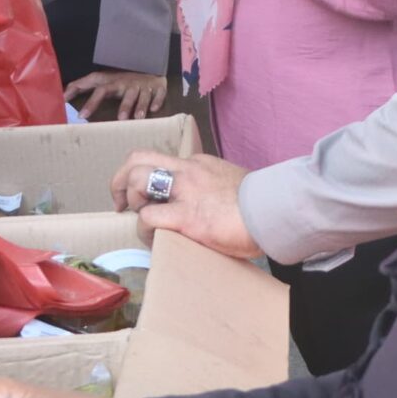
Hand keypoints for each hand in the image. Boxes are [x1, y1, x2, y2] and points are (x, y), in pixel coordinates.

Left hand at [62, 66, 168, 120]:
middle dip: (103, 103)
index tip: (76, 111)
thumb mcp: (104, 81)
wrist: (151, 69)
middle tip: (99, 117)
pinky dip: (156, 101)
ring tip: (135, 118)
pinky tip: (154, 110)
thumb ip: (83, 86)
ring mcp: (141, 86)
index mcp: (111, 82)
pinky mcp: (157, 88)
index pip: (96, 88)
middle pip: (112, 91)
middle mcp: (125, 83)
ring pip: (138, 95)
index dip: (86, 99)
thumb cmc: (122, 81)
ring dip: (136, 106)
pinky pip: (157, 95)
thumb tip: (63, 95)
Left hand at [111, 151, 259, 259]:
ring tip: (141, 220)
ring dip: (130, 200)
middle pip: (137, 159)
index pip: (160, 160)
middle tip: (120, 203)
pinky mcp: (187, 217)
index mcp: (198, 164)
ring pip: (137, 179)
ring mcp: (186, 192)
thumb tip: (208, 205)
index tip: (141, 194)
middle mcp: (187, 171)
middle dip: (120, 181)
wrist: (276, 210)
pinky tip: (152, 238)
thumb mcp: (232, 183)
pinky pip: (148, 217)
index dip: (141, 174)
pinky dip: (143, 229)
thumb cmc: (261, 204)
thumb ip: (214, 187)